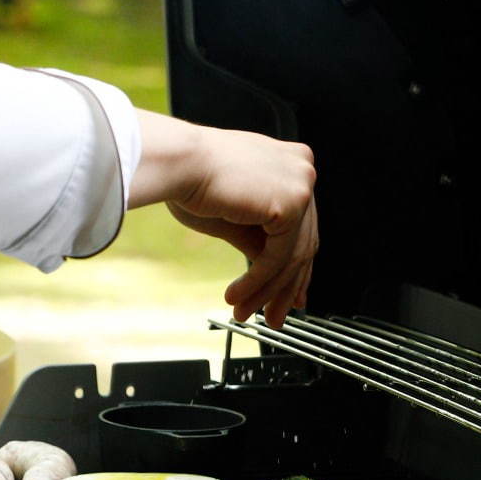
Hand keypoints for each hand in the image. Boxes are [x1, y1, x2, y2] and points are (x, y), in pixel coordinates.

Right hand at [130, 111, 317, 325]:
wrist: (177, 163)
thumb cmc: (191, 179)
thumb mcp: (234, 215)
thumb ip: (258, 237)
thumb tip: (269, 270)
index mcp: (290, 163)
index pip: (303, 225)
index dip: (296, 267)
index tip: (290, 295)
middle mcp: (302, 169)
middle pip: (302, 243)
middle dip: (284, 287)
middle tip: (273, 316)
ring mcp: (301, 184)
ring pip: (291, 256)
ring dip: (265, 291)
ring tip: (245, 313)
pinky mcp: (292, 203)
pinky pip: (278, 257)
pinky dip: (258, 282)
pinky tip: (237, 296)